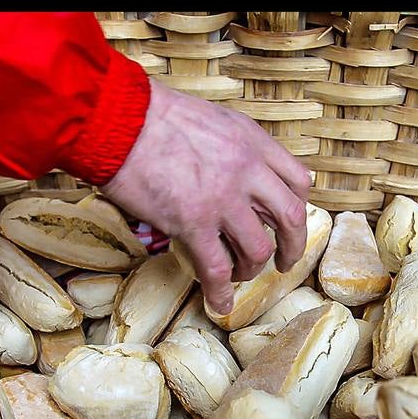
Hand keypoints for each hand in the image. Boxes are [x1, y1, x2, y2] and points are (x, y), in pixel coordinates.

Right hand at [101, 80, 312, 314]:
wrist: (119, 121)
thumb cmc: (154, 116)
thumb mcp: (213, 119)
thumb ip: (235, 146)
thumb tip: (238, 173)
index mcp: (253, 143)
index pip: (298, 181)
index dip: (297, 206)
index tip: (289, 221)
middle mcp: (247, 171)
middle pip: (291, 218)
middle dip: (292, 247)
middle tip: (284, 261)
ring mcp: (222, 200)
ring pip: (258, 249)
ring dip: (251, 268)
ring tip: (239, 273)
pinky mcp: (193, 223)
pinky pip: (217, 268)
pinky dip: (221, 291)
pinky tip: (220, 302)